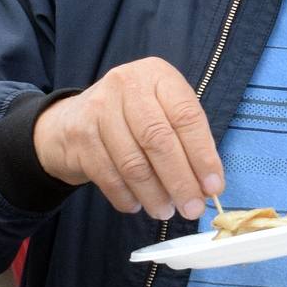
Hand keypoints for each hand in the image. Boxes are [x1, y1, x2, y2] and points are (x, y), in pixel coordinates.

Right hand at [30, 57, 222, 219]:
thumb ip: (186, 139)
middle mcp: (127, 85)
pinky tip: (137, 205)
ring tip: (166, 211)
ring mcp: (99, 109)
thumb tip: (208, 185)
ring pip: (133, 162)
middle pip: (159, 140)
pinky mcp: (80, 136)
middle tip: (193, 208)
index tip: (214, 187)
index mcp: (158, 75)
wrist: (72, 118)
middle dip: (180, 180)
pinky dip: (126, 196)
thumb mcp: (163, 110)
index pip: (186, 117)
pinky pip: (108, 176)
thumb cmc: (133, 116)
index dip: (203, 155)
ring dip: (154, 194)